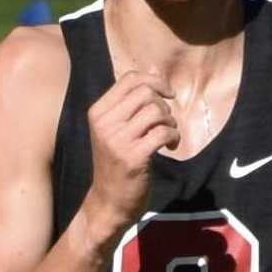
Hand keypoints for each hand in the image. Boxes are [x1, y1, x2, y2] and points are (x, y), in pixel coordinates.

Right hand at [85, 71, 179, 235]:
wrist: (108, 203)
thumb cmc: (116, 163)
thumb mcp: (116, 128)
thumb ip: (133, 100)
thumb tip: (155, 68)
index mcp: (97, 112)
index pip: (130, 79)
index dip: (155, 81)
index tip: (167, 95)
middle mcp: (104, 123)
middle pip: (146, 92)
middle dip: (164, 104)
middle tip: (165, 122)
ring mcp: (117, 140)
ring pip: (156, 110)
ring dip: (170, 122)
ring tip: (167, 136)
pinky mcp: (133, 157)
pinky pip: (163, 132)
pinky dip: (173, 136)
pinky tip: (170, 147)